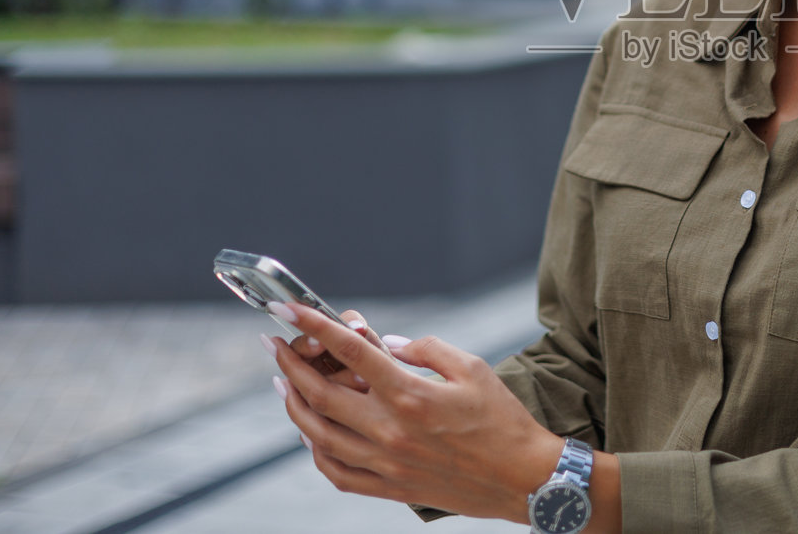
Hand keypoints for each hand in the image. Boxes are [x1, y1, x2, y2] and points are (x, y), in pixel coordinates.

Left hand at [266, 302, 563, 521]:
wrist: (523, 478)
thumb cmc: (503, 419)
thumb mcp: (471, 368)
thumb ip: (424, 349)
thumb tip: (384, 344)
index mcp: (411, 394)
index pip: (351, 352)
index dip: (316, 326)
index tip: (290, 309)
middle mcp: (391, 430)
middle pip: (322, 394)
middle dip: (291, 364)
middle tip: (274, 345)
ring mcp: (386, 464)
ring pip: (319, 435)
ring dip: (294, 406)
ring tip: (284, 384)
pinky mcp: (390, 488)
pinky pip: (337, 473)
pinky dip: (315, 451)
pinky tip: (311, 433)